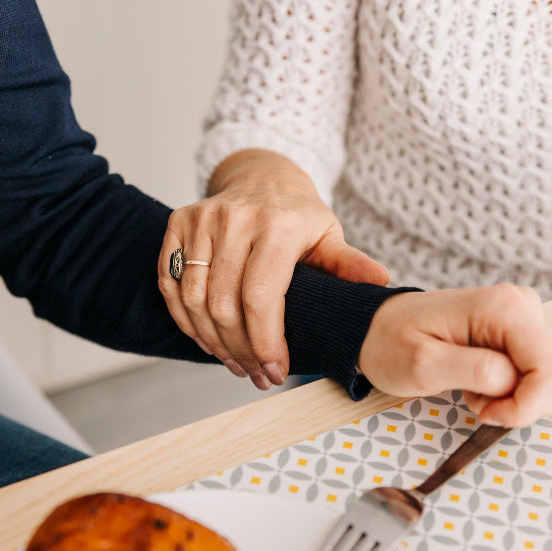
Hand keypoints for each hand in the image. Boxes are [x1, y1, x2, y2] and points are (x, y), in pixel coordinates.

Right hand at [158, 150, 388, 389]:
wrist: (262, 176)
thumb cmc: (298, 215)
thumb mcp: (328, 234)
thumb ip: (348, 263)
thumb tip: (381, 283)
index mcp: (279, 224)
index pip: (261, 296)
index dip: (264, 342)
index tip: (275, 371)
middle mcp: (236, 218)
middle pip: (225, 304)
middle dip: (240, 350)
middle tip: (256, 374)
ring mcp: (203, 219)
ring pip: (194, 298)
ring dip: (212, 341)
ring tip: (234, 362)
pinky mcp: (179, 223)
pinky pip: (170, 283)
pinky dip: (185, 319)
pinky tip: (207, 339)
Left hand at [358, 285, 551, 426]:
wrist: (374, 327)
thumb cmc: (390, 343)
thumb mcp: (423, 365)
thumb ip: (474, 372)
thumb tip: (512, 380)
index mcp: (502, 308)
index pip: (550, 370)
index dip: (525, 405)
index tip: (486, 414)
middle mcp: (519, 304)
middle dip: (517, 403)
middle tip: (472, 400)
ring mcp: (520, 316)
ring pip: (544, 377)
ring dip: (510, 396)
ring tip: (467, 387)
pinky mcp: (515, 331)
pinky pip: (530, 373)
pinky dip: (506, 389)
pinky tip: (475, 380)